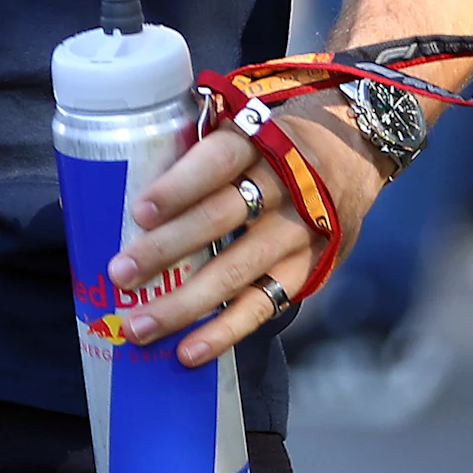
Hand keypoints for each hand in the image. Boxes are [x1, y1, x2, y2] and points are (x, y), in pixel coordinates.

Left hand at [109, 102, 389, 367]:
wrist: (353, 149)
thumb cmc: (272, 136)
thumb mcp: (242, 121)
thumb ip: (192, 143)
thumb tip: (125, 174)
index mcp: (260, 141)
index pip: (217, 163)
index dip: (179, 187)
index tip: (139, 212)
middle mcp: (284, 187)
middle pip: (221, 220)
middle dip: (167, 251)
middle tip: (120, 275)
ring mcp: (298, 233)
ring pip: (237, 271)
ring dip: (184, 303)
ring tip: (139, 325)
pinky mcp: (308, 270)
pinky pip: (263, 306)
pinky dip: (225, 331)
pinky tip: (188, 351)